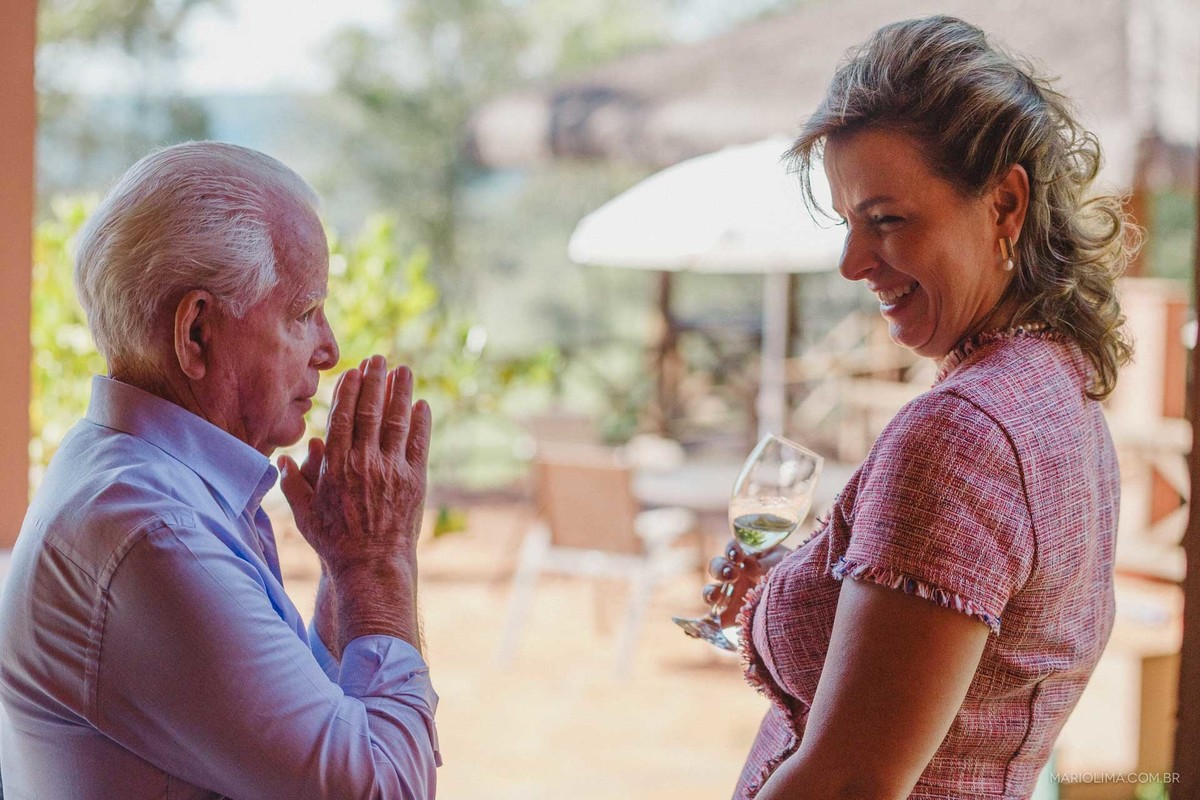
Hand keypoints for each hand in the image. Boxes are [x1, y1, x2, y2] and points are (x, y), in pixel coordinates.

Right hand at [279, 355, 431, 650]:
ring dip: (401, 393)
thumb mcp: (304, 513)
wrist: (371, 566)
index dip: (349, 390)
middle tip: (380, 359)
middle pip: (370, 411)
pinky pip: (419, 444)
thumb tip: (284, 457)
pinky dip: (421, 422)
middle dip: (375, 381)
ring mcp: (392, 470)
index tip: (354, 370)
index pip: (342, 417)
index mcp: (336, 466)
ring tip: (404, 371)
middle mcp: (364, 462)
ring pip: (397, 422)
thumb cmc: (334, 541)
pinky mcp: (415, 481)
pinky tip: (422, 405)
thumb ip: (293, 482)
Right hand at [704, 540, 789, 626]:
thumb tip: (750, 567)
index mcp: (746, 559)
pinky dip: (713, 617)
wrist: (798, 601)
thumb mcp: (781, 565)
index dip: (731, 550)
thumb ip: (766, 564)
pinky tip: (717, 619)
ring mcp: (731, 596)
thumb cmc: (790, 576)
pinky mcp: (730, 615)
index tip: (738, 557)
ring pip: (711, 591)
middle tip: (731, 575)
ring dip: (710, 592)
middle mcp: (735, 576)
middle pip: (717, 568)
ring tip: (715, 596)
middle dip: (720, 569)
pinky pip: (716, 616)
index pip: (732, 550)